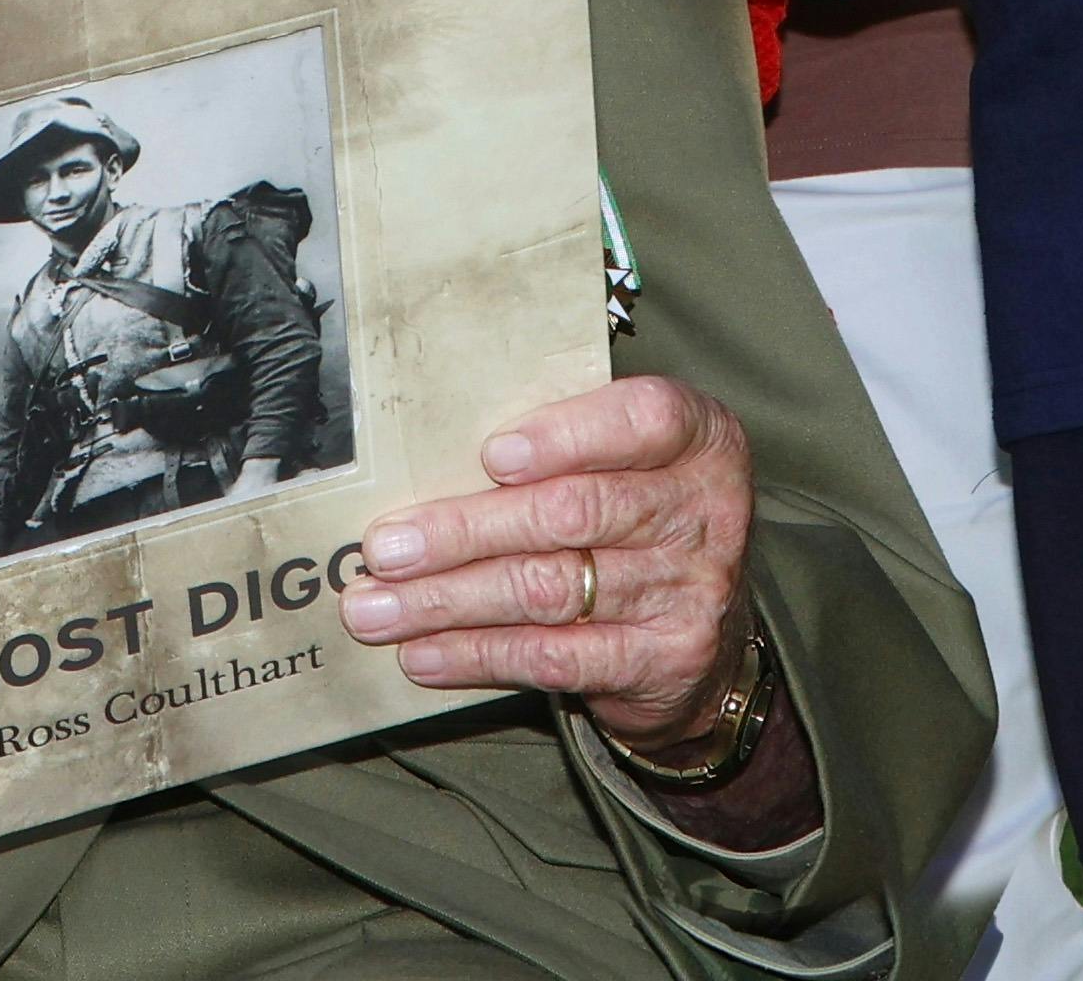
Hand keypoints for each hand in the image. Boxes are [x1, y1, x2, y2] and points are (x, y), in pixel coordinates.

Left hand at [343, 373, 758, 753]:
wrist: (707, 637)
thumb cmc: (636, 517)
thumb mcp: (625, 460)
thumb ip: (558, 446)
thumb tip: (425, 458)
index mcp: (699, 437)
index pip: (643, 420)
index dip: (568, 436)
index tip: (492, 456)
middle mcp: (703, 511)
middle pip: (572, 514)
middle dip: (464, 532)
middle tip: (384, 549)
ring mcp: (689, 590)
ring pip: (549, 590)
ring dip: (448, 600)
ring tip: (375, 609)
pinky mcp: (665, 661)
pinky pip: (556, 657)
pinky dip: (478, 655)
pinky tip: (422, 654)